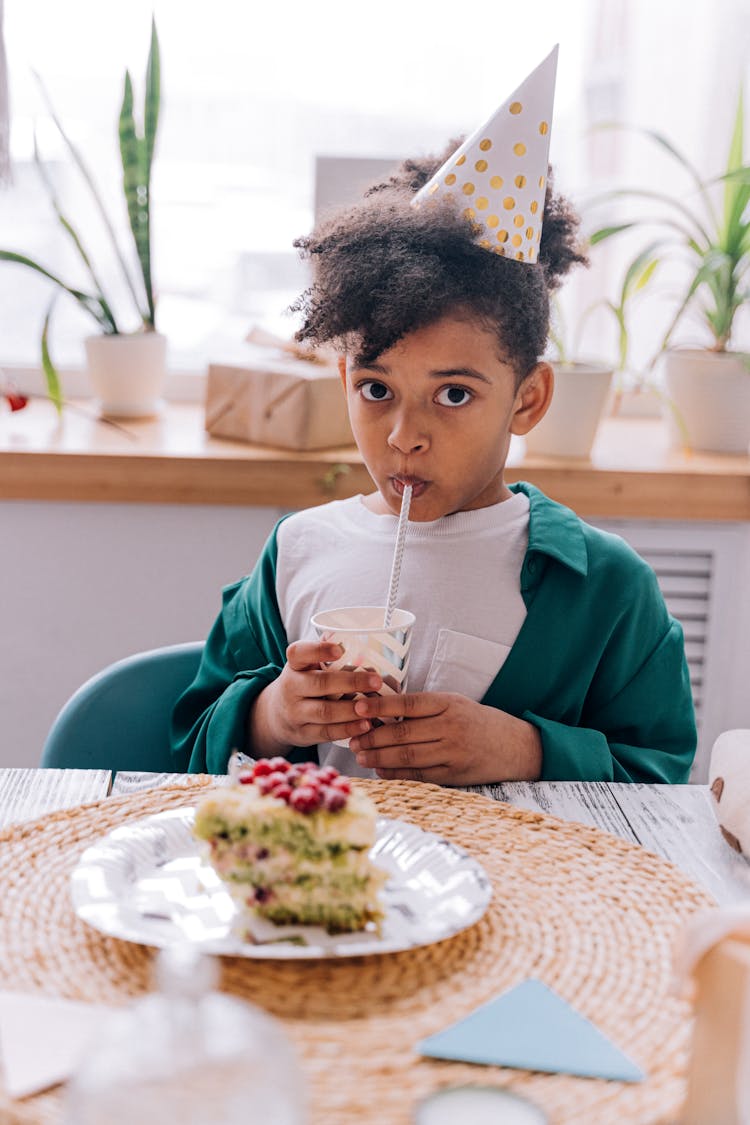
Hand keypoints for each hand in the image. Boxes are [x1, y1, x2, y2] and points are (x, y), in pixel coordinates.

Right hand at [249, 641, 379, 754]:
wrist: (277, 716)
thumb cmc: (303, 682)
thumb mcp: (307, 665)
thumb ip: (327, 652)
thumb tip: (357, 639)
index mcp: (294, 665)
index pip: (299, 653)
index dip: (319, 650)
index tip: (340, 650)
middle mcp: (290, 688)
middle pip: (320, 683)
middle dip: (350, 682)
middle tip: (376, 681)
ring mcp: (295, 713)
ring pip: (324, 712)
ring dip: (351, 710)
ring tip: (373, 707)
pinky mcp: (303, 733)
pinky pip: (326, 733)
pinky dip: (348, 729)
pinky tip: (365, 725)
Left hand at [348, 691, 542, 785]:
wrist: (515, 746)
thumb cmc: (477, 721)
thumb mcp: (454, 703)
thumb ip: (422, 706)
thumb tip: (382, 706)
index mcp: (449, 704)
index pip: (408, 703)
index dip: (380, 706)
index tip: (357, 707)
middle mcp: (451, 727)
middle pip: (403, 732)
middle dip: (373, 737)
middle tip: (352, 738)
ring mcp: (452, 753)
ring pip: (407, 756)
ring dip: (379, 757)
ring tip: (361, 755)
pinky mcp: (453, 775)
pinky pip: (418, 775)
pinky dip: (396, 773)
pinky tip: (380, 770)